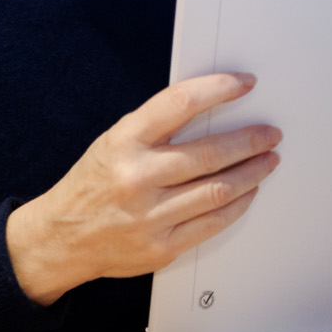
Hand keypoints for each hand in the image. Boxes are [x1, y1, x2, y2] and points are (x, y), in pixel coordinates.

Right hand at [6, 73, 280, 305]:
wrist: (61, 237)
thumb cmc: (93, 183)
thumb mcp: (114, 142)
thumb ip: (156, 128)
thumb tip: (211, 108)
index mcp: (124, 141)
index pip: (180, 104)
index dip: (218, 89)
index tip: (244, 84)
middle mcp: (137, 177)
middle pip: (210, 153)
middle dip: (249, 141)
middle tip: (271, 134)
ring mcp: (150, 216)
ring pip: (218, 190)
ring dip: (251, 173)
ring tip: (267, 161)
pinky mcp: (162, 247)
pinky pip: (212, 223)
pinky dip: (237, 205)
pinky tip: (248, 192)